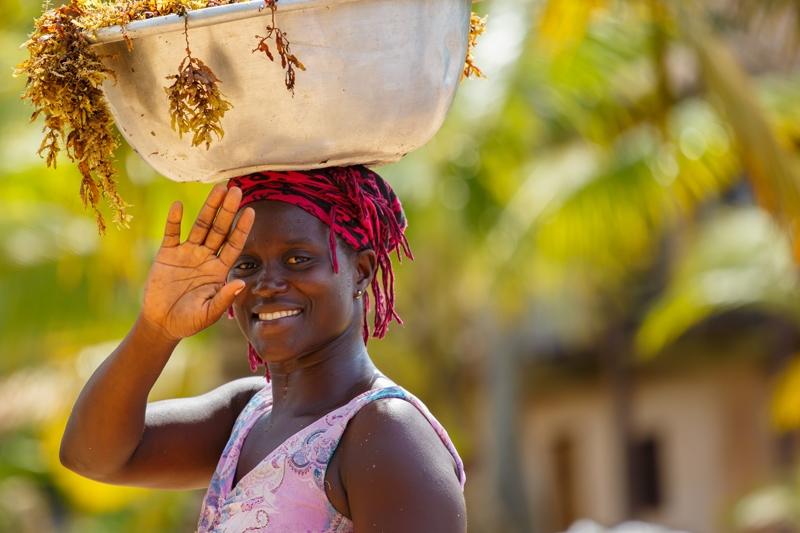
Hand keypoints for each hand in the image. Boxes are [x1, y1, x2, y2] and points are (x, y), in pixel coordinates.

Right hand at [140, 184, 254, 341]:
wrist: (162, 323)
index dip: (242, 228)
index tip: (251, 211)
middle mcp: (206, 257)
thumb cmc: (189, 321)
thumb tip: (241, 283)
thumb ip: (224, 298)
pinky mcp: (167, 254)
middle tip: (237, 189)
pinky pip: (172, 234)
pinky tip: (178, 205)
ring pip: (200, 226)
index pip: (234, 244)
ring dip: (209, 207)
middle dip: (228, 210)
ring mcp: (187, 253)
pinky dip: (174, 220)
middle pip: (219, 229)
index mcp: (219, 270)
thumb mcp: (209, 313)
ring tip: (218, 188)